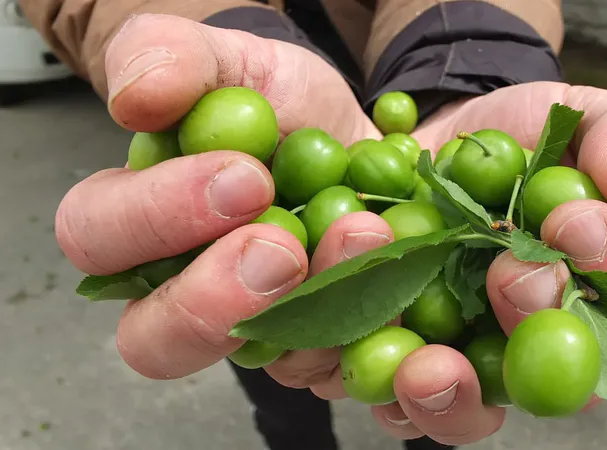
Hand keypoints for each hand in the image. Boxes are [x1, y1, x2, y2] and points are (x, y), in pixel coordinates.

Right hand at [56, 12, 387, 400]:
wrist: (370, 143)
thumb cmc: (288, 107)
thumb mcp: (236, 60)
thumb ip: (174, 56)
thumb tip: (137, 97)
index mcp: (141, 224)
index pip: (100, 239)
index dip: (156, 217)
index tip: (243, 177)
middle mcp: (189, 294)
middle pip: (156, 341)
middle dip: (212, 301)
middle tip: (279, 246)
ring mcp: (260, 334)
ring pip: (261, 362)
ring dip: (314, 307)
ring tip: (366, 234)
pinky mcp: (326, 350)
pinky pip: (339, 368)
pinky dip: (373, 326)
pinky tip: (402, 274)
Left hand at [364, 83, 606, 442]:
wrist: (425, 137)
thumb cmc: (515, 132)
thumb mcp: (575, 113)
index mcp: (595, 287)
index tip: (576, 220)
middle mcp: (534, 339)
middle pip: (554, 382)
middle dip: (532, 327)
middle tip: (510, 276)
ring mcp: (464, 357)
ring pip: (466, 411)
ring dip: (447, 394)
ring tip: (427, 363)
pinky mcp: (397, 354)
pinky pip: (384, 396)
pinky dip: (371, 383)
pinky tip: (352, 349)